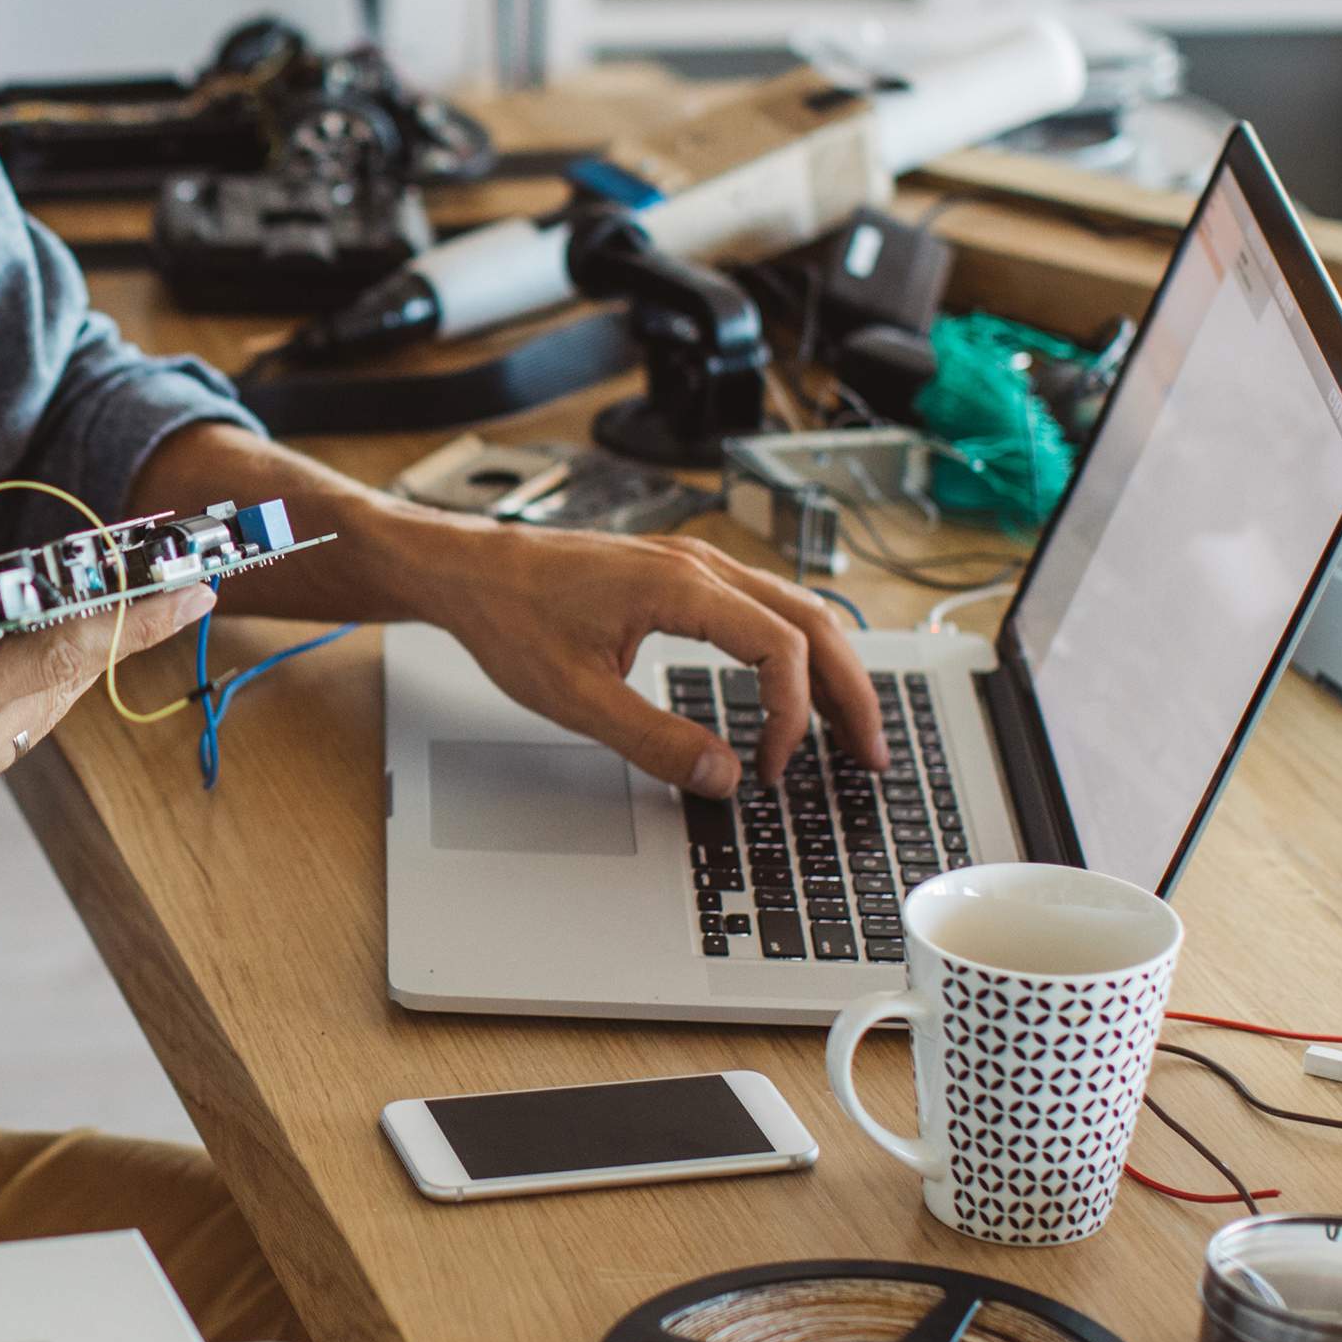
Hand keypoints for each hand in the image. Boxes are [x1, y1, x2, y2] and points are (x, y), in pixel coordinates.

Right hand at [0, 556, 219, 877]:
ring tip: (90, 618)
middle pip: (63, 685)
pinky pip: (0, 743)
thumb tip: (7, 581)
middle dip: (112, 634)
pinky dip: (13, 697)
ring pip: (35, 716)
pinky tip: (10, 664)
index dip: (135, 615)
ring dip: (60, 666)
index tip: (190, 585)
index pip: (62, 648)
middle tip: (164, 589)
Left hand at [418, 520, 883, 794]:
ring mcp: (694, 564)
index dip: (793, 714)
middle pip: (813, 622)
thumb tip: (723, 777)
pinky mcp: (681, 574)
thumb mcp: (574, 698)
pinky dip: (796, 649)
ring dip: (831, 669)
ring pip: (795, 610)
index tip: (773, 765)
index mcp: (680, 586)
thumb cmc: (511, 617)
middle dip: (850, 692)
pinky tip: (797, 686)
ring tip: (850, 730)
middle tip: (871, 755)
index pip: (782, 647)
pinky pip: (763, 606)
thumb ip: (653, 741)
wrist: (470, 568)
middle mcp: (699, 565)